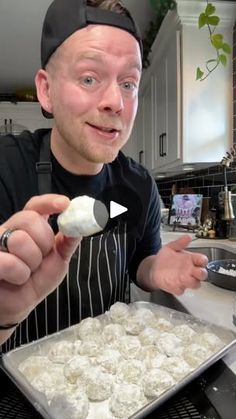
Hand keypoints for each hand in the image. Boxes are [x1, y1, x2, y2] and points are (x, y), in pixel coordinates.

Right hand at [0, 194, 80, 326]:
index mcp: (28, 227)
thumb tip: (79, 226)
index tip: (65, 204)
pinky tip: (15, 279)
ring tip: (26, 273)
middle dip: (43, 243)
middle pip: (30, 219)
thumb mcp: (58, 261)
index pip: (35, 206)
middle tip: (40, 260)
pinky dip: (19, 275)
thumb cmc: (36, 280)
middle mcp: (10, 230)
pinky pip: (9, 262)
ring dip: (31, 263)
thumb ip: (68, 242)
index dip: (49, 202)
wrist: (17, 305)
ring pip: (20, 240)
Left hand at [149, 235, 207, 294]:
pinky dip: (179, 287)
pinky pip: (181, 290)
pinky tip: (174, 282)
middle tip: (196, 271)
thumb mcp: (171, 248)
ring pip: (195, 284)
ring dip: (192, 282)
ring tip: (184, 277)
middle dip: (201, 273)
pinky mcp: (177, 287)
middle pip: (202, 274)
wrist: (154, 268)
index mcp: (190, 260)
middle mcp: (190, 270)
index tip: (200, 260)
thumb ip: (179, 243)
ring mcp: (184, 280)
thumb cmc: (165, 259)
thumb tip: (187, 237)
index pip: (202, 260)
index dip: (203, 261)